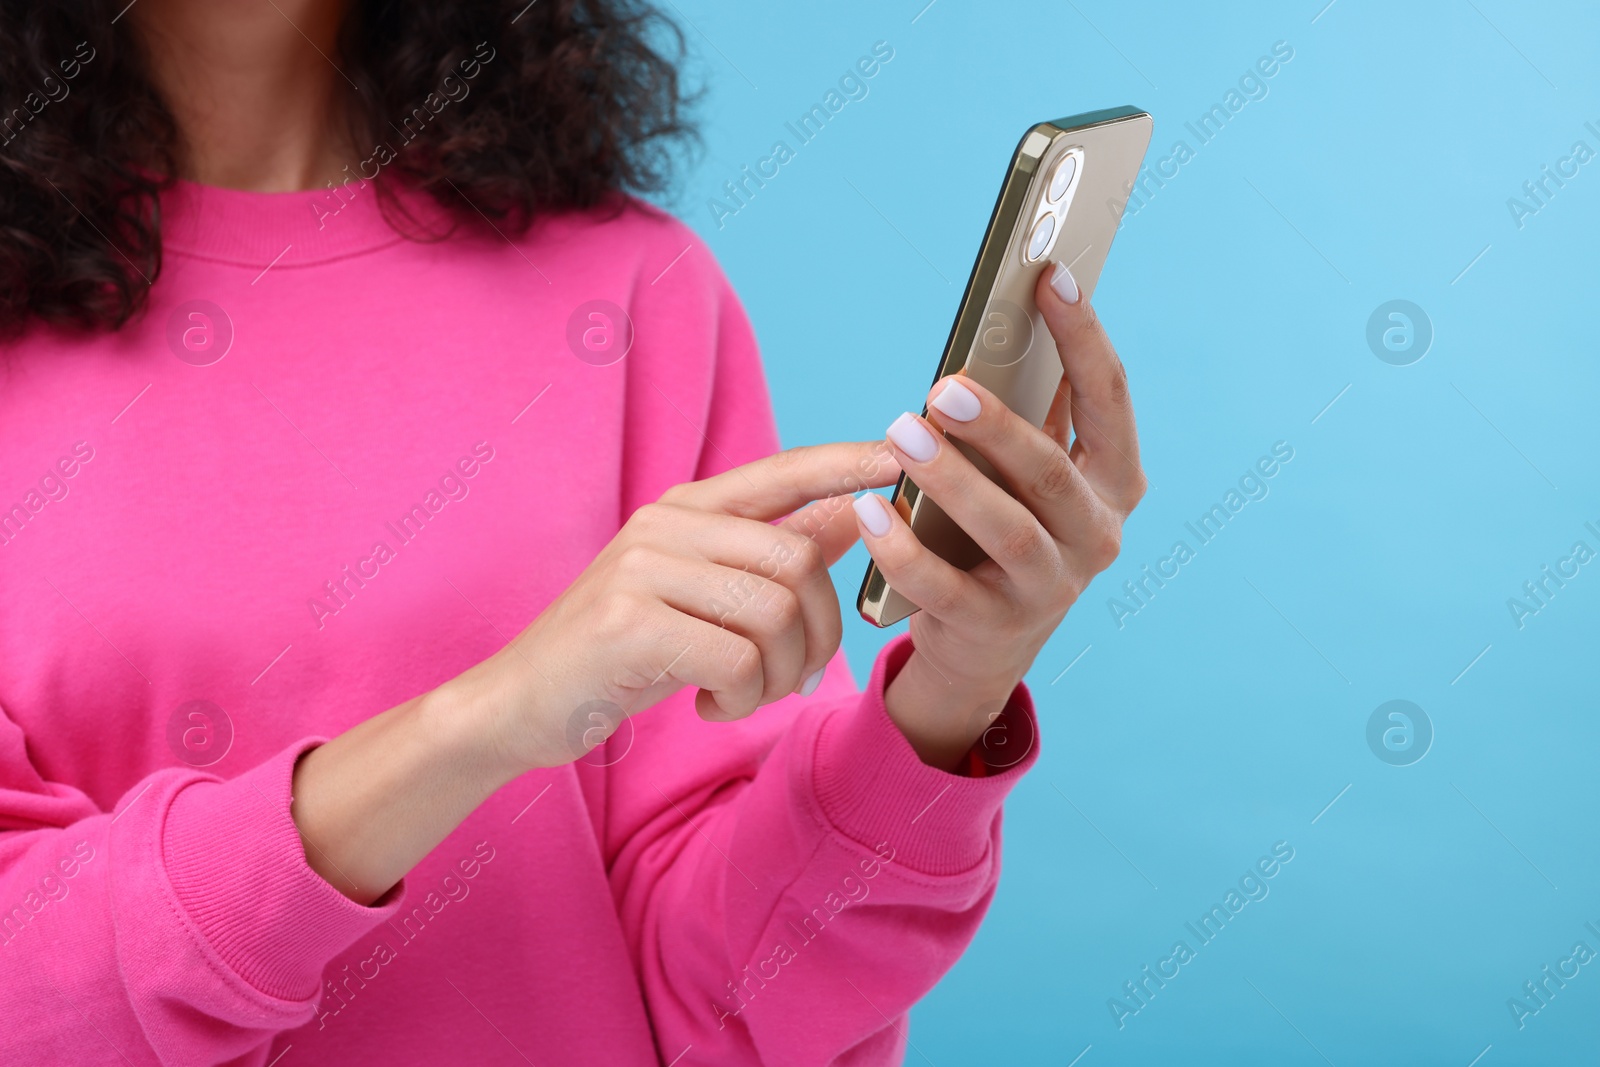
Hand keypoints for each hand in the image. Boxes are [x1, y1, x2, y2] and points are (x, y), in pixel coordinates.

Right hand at [460, 440, 900, 773]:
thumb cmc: (619, 653)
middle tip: (795, 681)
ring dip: (780, 675)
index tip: (900, 459)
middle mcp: (664, 526)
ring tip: (746, 698)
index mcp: (685, 510)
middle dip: (819, 635)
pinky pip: (736, 660)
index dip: (846, 464)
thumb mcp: (702, 598)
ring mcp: (642, 569)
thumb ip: (772, 553)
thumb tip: (853, 510)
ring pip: (774, 612)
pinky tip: (709, 708)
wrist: (517, 704)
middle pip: (797, 561)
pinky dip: (741, 700)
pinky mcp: (628, 623)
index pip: (783, 471)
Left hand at [856, 261, 1146, 769]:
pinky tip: (868, 511)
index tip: (1050, 274)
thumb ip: (1027, 410)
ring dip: (950, 479)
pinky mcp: (995, 627)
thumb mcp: (1025, 474)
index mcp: (1114, 481)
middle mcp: (1097, 534)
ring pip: (1005, 529)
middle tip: (942, 386)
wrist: (985, 645)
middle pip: (1052, 470)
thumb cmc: (1000, 529)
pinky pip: (944, 587)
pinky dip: (902, 549)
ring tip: (900, 434)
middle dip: (998, 425)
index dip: (1083, 336)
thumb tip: (1006, 317)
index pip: (1110, 399)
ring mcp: (1050, 587)